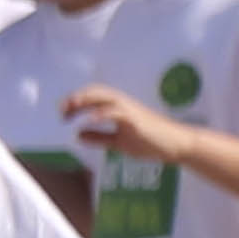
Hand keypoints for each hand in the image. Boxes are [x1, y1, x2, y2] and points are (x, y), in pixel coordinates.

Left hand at [61, 83, 184, 171]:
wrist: (176, 145)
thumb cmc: (150, 141)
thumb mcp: (118, 142)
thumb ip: (100, 138)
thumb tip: (78, 135)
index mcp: (118, 108)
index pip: (94, 98)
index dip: (77, 102)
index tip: (63, 114)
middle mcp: (123, 105)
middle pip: (97, 92)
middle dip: (77, 98)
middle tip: (62, 110)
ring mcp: (131, 110)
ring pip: (106, 97)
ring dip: (86, 100)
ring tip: (71, 108)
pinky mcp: (137, 120)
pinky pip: (117, 112)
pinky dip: (102, 114)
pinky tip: (89, 120)